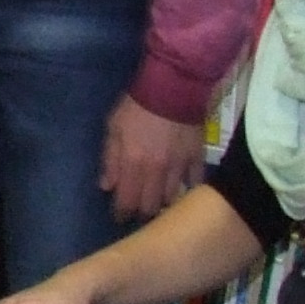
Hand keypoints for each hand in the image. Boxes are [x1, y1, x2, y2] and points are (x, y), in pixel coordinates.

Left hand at [100, 98, 204, 218]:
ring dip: (163, 203)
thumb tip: (107, 187)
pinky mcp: (197, 158)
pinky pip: (195, 182)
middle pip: (150, 206)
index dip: (122, 214)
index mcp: (134, 164)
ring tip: (158, 201)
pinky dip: (188, 189)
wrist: (173, 86)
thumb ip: (110, 159)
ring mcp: (180, 166)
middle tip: (138, 209)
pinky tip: (182, 190)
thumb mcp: (114, 128)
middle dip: (142, 212)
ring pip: (172, 198)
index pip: (127, 201)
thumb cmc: (137, 106)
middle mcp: (157, 171)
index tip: (119, 217)